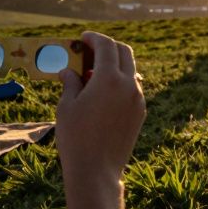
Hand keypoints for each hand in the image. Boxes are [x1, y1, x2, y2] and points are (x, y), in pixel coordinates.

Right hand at [55, 31, 145, 185]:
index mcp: (109, 78)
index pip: (106, 45)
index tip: (83, 37)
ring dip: (114, 65)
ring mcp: (138, 98)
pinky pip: (132, 87)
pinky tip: (103, 93)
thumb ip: (71, 82)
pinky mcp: (141, 112)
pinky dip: (120, 82)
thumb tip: (69, 71)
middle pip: (123, 52)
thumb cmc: (75, 137)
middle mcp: (129, 84)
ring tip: (93, 75)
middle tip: (89, 51)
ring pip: (130, 70)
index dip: (94, 38)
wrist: (97, 171)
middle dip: (107, 47)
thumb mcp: (67, 106)